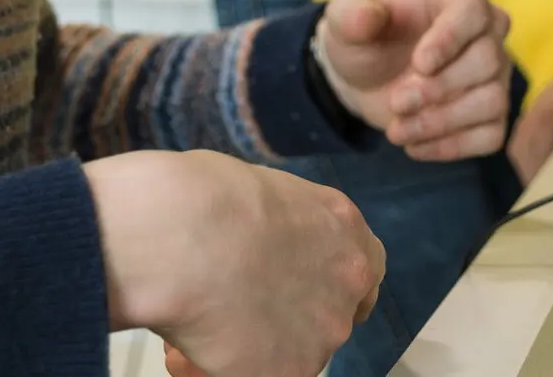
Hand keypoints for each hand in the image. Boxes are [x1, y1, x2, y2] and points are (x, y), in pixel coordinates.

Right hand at [87, 150, 382, 376]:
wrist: (189, 235)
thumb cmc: (211, 197)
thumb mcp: (269, 193)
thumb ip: (286, 229)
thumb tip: (265, 244)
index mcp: (345, 227)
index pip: (363, 272)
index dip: (330, 287)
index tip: (305, 295)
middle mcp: (349, 279)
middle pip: (332, 313)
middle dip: (292, 318)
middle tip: (245, 310)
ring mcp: (326, 329)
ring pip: (295, 348)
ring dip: (258, 341)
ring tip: (206, 321)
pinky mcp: (295, 369)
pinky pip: (261, 371)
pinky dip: (230, 364)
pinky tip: (197, 342)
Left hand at [318, 0, 512, 160]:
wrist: (366, 80)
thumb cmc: (365, 39)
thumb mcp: (345, 21)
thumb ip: (350, 13)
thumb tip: (366, 17)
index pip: (472, 10)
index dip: (449, 40)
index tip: (419, 64)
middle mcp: (488, 29)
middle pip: (487, 60)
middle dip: (438, 89)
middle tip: (396, 102)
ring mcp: (495, 73)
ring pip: (492, 100)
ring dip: (442, 122)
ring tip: (397, 130)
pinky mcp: (493, 112)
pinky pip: (492, 135)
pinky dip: (452, 146)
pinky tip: (414, 145)